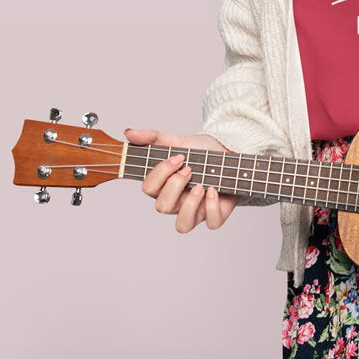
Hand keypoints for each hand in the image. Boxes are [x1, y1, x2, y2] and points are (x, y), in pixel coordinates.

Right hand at [121, 128, 236, 232]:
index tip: (179, 157)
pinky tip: (214, 190)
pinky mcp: (216, 214)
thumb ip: (153, 138)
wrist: (230, 152)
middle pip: (162, 207)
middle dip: (175, 185)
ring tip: (200, 185)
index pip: (149, 189)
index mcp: (164, 187)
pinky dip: (212, 207)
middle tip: (190, 169)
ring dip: (190, 205)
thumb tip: (129, 133)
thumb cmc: (202, 152)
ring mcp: (196, 211)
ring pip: (183, 225)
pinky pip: (211, 223)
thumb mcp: (178, 141)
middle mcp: (177, 202)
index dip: (160, 173)